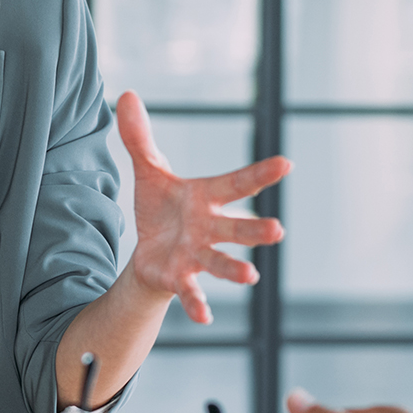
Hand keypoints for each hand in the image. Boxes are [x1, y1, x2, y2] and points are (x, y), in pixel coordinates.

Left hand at [118, 90, 287, 323]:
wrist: (148, 253)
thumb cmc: (161, 211)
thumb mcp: (149, 172)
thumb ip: (140, 138)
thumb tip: (126, 94)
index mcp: (206, 198)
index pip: (236, 183)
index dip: (260, 174)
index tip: (286, 163)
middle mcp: (210, 228)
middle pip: (236, 228)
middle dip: (255, 230)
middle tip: (277, 230)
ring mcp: (198, 255)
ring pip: (220, 262)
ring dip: (235, 269)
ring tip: (251, 276)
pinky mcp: (180, 277)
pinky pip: (192, 292)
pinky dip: (198, 304)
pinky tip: (205, 318)